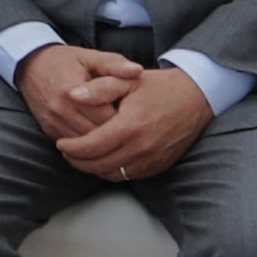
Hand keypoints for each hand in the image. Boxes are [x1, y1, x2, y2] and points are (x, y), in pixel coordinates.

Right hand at [11, 42, 146, 141]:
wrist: (30, 66)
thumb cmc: (64, 61)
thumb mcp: (90, 56)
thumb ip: (114, 64)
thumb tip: (137, 71)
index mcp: (73, 89)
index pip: (106, 115)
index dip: (124, 116)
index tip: (134, 112)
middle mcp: (61, 109)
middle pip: (98, 133)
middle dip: (116, 132)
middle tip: (130, 126)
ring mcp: (54, 122)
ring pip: (86, 145)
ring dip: (103, 142)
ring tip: (117, 134)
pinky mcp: (50, 131)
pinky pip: (74, 148)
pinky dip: (89, 146)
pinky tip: (100, 138)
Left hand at [59, 65, 212, 180]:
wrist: (195, 98)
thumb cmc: (159, 86)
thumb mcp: (127, 80)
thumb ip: (98, 88)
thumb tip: (72, 95)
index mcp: (129, 126)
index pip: (90, 147)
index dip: (70, 148)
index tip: (60, 143)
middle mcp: (141, 148)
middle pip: (98, 165)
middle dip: (77, 161)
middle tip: (67, 152)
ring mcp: (151, 160)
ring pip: (112, 175)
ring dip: (93, 168)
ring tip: (82, 156)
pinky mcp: (159, 166)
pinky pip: (128, 176)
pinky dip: (112, 171)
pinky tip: (104, 159)